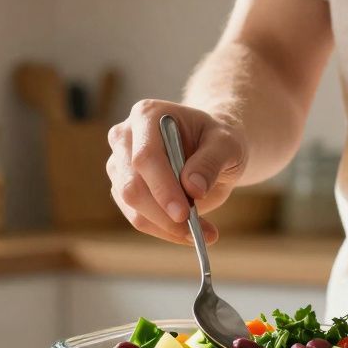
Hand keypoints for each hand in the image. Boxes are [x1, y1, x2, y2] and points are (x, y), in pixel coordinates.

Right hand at [106, 99, 247, 244]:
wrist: (211, 148)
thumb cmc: (217, 141)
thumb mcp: (228, 144)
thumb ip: (211, 161)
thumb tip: (193, 188)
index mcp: (147, 115)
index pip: (145, 156)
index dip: (162, 187)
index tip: (184, 213)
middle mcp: (125, 137)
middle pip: (131, 185)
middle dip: (163, 214)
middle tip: (196, 231)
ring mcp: (119, 164)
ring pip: (132, 207)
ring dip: (167, 227)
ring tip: (203, 232)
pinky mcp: (122, 189)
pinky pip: (138, 218)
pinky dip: (165, 231)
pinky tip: (190, 232)